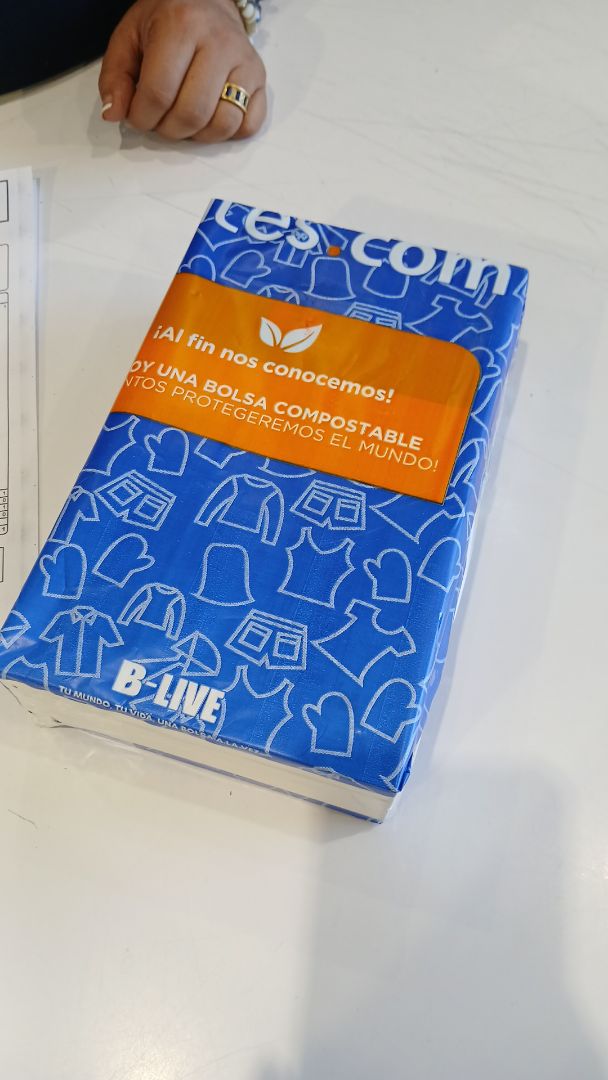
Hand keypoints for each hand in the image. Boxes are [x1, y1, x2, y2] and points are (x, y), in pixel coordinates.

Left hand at [99, 0, 265, 141]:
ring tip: (183, 119)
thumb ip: (115, 76)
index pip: (159, 93)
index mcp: (181, 26)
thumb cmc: (166, 21)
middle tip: (160, 119)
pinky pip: (249, 125)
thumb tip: (114, 113)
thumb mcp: (129, 37)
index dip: (142, 117)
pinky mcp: (259, 78)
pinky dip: (227, 133)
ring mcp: (244, 62)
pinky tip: (209, 118)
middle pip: (191, 114)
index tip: (138, 115)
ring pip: (222, 124)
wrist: (207, 0)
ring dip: (197, 135)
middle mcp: (218, 42)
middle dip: (168, 129)